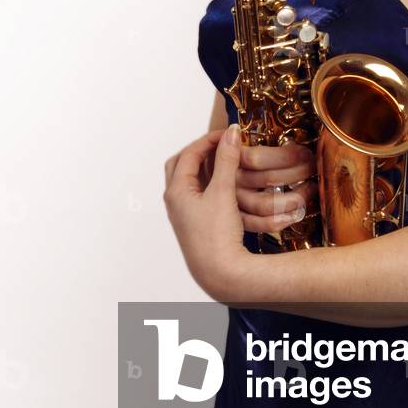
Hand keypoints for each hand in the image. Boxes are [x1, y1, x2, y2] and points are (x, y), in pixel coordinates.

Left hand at [163, 124, 249, 299]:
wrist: (221, 274)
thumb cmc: (217, 235)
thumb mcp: (223, 192)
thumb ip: (227, 160)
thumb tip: (232, 133)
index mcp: (176, 191)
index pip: (188, 154)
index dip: (208, 139)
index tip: (229, 133)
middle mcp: (175, 201)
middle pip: (180, 165)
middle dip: (199, 151)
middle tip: (220, 144)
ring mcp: (184, 213)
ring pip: (189, 180)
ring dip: (205, 166)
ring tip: (225, 159)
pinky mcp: (194, 223)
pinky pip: (197, 193)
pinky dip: (209, 182)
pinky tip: (226, 183)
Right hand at [236, 140, 318, 233]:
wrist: (208, 178)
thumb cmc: (230, 157)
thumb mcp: (236, 142)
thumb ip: (253, 140)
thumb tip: (290, 140)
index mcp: (228, 159)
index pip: (258, 158)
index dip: (286, 156)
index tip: (304, 152)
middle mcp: (230, 182)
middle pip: (269, 179)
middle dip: (298, 171)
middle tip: (313, 166)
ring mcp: (234, 204)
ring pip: (267, 204)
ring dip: (295, 197)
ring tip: (310, 188)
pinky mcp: (239, 221)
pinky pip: (260, 224)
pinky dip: (281, 220)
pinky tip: (296, 213)